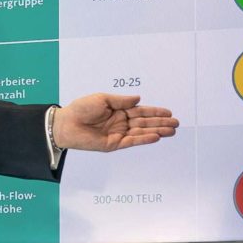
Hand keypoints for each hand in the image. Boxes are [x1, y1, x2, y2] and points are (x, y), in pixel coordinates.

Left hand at [52, 93, 178, 150]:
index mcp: (118, 110)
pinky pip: (132, 141)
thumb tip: (139, 99)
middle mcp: (121, 122)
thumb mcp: (103, 99)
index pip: (141, 111)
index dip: (155, 112)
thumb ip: (122, 101)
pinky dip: (144, 139)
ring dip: (157, 131)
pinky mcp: (114, 144)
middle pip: (145, 122)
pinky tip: (156, 137)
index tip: (169, 112)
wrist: (66, 124)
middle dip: (161, 122)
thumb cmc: (81, 109)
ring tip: (171, 131)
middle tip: (176, 123)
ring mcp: (118, 134)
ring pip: (142, 132)